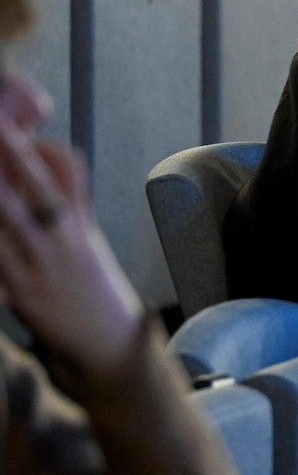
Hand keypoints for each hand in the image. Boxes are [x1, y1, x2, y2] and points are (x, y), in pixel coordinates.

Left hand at [0, 117, 144, 385]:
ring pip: (10, 222)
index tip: (27, 132)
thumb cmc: (94, 288)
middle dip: (13, 158)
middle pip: (36, 190)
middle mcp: (64, 242)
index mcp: (81, 225)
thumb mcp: (89, 239)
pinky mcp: (21, 294)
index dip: (45, 152)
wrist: (109, 341)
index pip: (71, 175)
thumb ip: (72, 202)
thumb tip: (52, 163)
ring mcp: (41, 268)